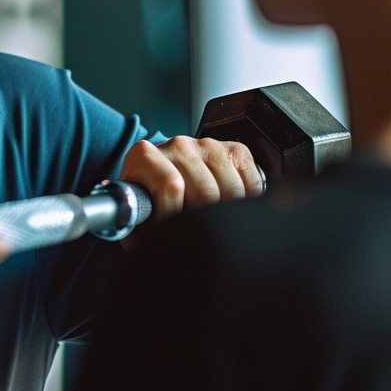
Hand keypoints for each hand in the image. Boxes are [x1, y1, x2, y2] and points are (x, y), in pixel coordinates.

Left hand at [120, 136, 263, 221]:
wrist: (163, 181)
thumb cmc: (152, 205)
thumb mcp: (139, 218)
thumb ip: (141, 229)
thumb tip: (149, 246)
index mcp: (145, 156)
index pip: (170, 187)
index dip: (175, 216)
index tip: (173, 230)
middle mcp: (177, 145)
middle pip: (205, 190)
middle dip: (204, 218)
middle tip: (196, 228)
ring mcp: (207, 145)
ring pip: (230, 188)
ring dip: (226, 210)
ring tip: (211, 218)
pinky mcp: (234, 150)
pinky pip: (252, 181)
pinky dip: (248, 199)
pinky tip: (230, 205)